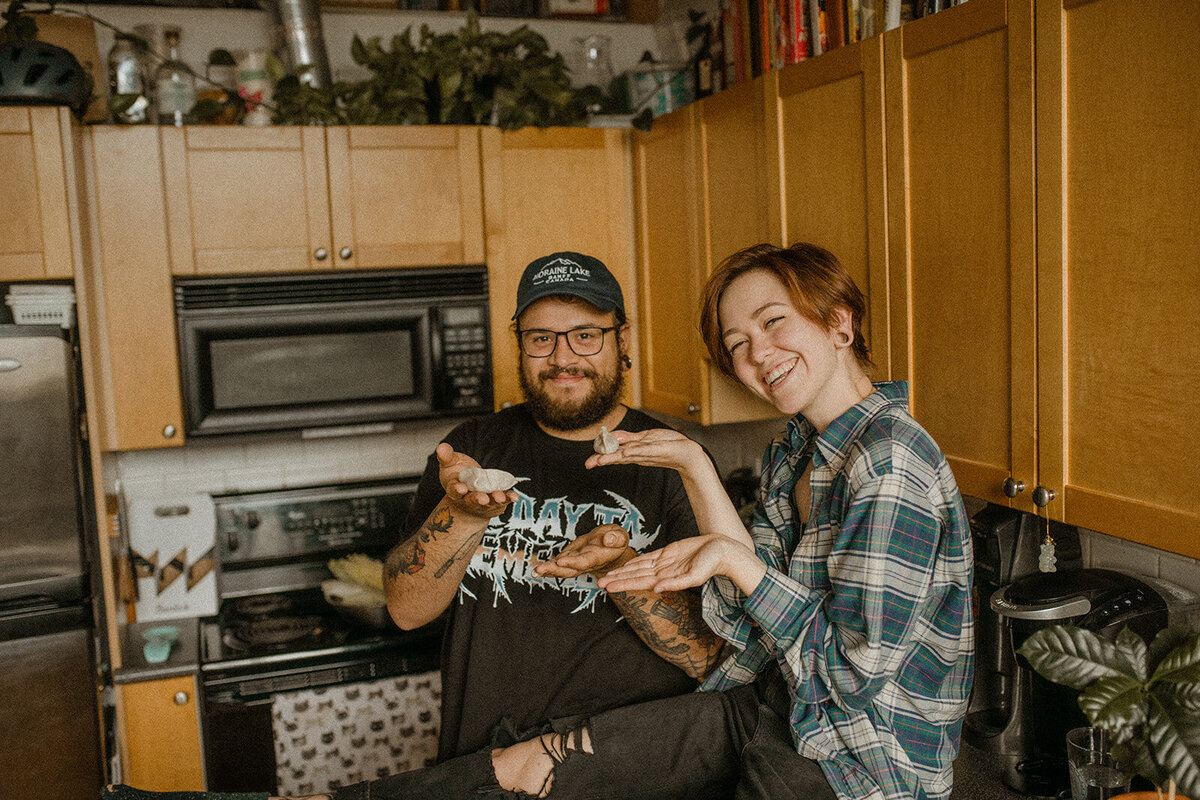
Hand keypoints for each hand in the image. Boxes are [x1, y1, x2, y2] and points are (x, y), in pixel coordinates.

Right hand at [437, 443, 516, 519]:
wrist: (469, 495)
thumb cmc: (459, 478)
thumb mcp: (450, 464)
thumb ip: (446, 456)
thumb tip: (441, 447)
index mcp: (455, 489)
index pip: (454, 490)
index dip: (457, 489)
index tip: (461, 488)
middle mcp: (469, 498)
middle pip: (472, 500)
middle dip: (477, 499)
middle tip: (482, 498)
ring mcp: (484, 501)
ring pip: (489, 501)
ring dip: (494, 499)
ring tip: (499, 496)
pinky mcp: (497, 501)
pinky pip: (504, 499)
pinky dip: (509, 498)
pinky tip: (515, 497)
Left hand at [532, 524, 632, 579]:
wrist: (611, 549)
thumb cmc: (616, 540)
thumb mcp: (621, 535)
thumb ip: (616, 537)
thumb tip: (608, 539)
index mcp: (597, 558)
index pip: (583, 561)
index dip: (572, 562)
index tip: (561, 561)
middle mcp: (585, 563)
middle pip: (569, 570)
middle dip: (554, 570)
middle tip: (540, 569)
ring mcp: (576, 562)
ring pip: (562, 569)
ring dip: (548, 571)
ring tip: (535, 571)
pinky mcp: (570, 558)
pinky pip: (558, 565)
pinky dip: (548, 568)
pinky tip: (537, 570)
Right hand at [584, 428, 709, 476]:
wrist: (687, 453)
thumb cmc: (667, 444)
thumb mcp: (644, 438)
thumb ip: (627, 438)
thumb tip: (610, 436)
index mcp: (634, 451)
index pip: (614, 453)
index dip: (601, 456)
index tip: (589, 462)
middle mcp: (638, 454)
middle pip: (617, 457)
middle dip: (602, 460)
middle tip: (589, 464)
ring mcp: (647, 453)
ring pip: (627, 455)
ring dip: (613, 457)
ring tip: (600, 460)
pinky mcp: (657, 449)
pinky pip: (644, 450)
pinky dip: (634, 451)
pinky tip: (624, 452)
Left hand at [598, 534, 765, 594]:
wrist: (723, 551)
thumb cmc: (713, 564)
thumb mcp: (696, 575)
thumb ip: (676, 583)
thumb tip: (657, 589)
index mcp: (666, 578)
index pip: (639, 582)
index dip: (622, 584)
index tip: (607, 587)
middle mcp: (662, 572)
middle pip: (634, 576)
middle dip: (616, 580)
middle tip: (597, 583)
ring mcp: (664, 563)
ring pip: (638, 567)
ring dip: (622, 571)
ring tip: (606, 576)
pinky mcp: (668, 553)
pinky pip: (648, 558)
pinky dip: (635, 562)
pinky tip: (624, 565)